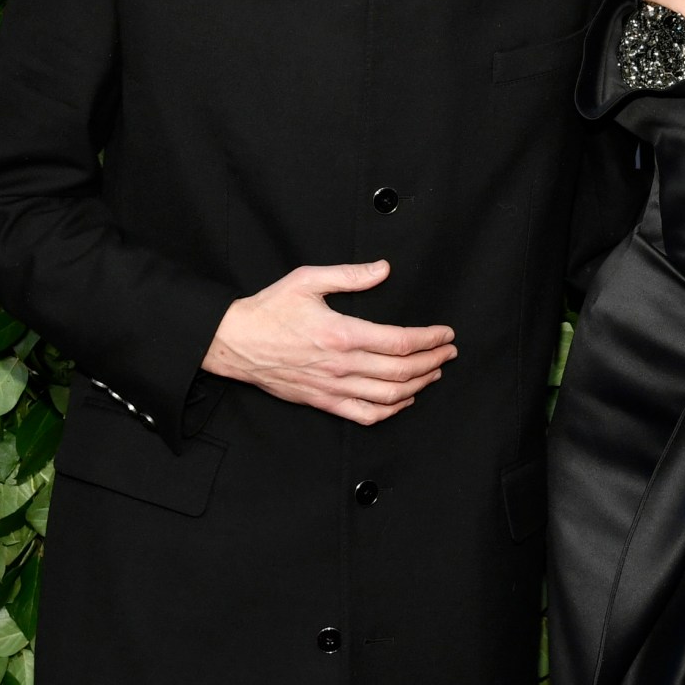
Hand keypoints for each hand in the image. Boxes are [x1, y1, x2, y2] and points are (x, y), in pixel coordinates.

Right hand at [202, 261, 455, 424]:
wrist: (235, 342)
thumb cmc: (270, 309)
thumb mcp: (308, 280)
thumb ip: (350, 275)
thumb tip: (383, 269)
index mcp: (341, 333)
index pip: (399, 342)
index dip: (429, 339)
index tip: (445, 334)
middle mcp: (341, 365)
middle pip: (401, 371)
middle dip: (432, 361)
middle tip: (449, 353)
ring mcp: (333, 387)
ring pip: (388, 396)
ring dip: (418, 385)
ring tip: (434, 372)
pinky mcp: (323, 402)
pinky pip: (365, 414)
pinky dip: (391, 410)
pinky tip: (404, 400)